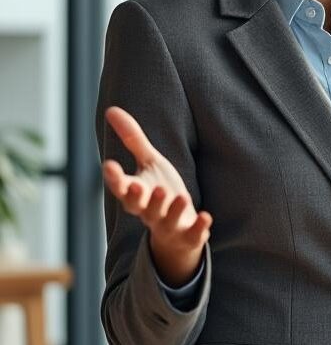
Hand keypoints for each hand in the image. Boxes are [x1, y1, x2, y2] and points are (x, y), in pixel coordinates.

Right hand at [102, 106, 212, 286]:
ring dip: (173, 210)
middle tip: (142, 187)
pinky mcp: (188, 235)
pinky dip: (200, 226)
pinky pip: (193, 233)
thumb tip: (110, 109)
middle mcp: (149, 210)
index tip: (109, 165)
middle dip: (140, 198)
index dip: (115, 178)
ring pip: (166, 220)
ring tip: (181, 197)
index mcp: (137, 192)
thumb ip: (132, 139)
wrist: (176, 231)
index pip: (121, 187)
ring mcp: (168, 225)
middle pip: (140, 207)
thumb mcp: (149, 162)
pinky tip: (207, 216)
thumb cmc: (159, 190)